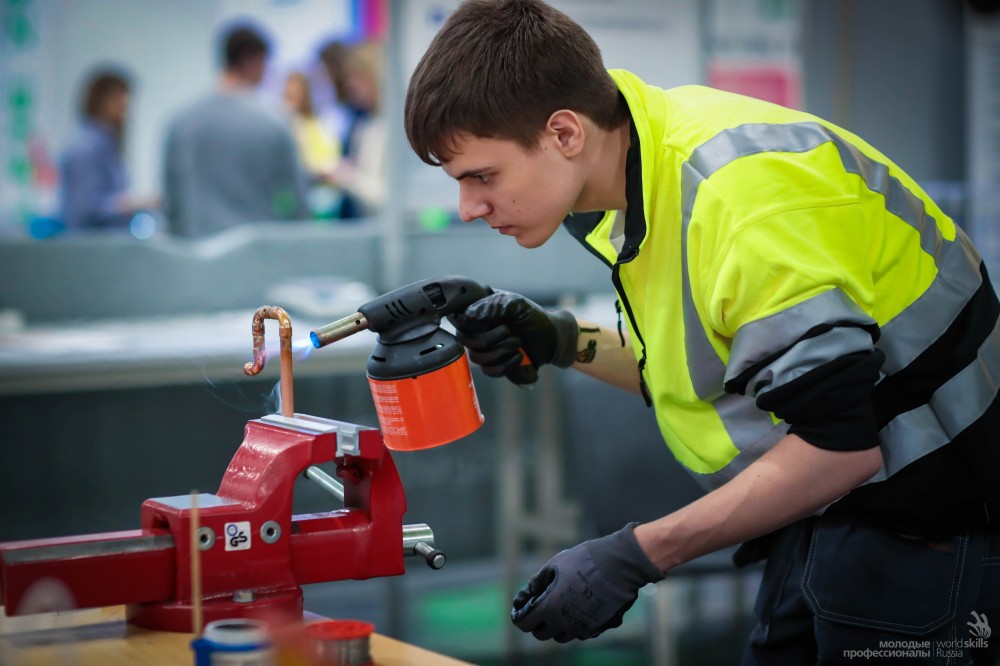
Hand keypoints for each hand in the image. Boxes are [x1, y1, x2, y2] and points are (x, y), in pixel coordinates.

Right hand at [448, 290, 577, 384]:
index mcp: (478, 312)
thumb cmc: (533, 317)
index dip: (473, 325)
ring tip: (518, 343)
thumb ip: (492, 305)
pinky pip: (490, 371)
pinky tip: (519, 357)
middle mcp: (476, 331)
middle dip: (491, 338)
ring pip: (477, 358)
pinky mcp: (494, 366)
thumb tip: (467, 316)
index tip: (495, 322)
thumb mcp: (516, 304)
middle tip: (510, 331)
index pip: (459, 320)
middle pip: (466, 341)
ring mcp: (484, 350)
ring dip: (501, 351)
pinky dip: (507, 365)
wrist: (552, 338)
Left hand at [510, 523, 663, 641]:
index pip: (524, 624)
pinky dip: (576, 624)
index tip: (521, 608)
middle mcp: (564, 623)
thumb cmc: (584, 560)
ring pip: (562, 636)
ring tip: (562, 605)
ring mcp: (582, 628)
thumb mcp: (554, 565)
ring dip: (557, 625)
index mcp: (549, 608)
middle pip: (542, 634)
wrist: (619, 564)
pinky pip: (581, 632)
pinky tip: (581, 606)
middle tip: (541, 607)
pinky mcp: (599, 628)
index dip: (519, 615)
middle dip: (538, 623)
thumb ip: (536, 583)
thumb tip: (524, 596)